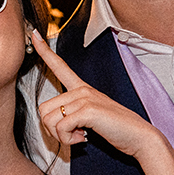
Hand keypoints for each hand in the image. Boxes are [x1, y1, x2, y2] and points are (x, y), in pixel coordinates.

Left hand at [31, 32, 166, 159]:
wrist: (138, 136)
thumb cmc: (116, 129)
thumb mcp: (91, 117)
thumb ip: (73, 114)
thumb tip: (54, 123)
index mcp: (82, 88)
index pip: (60, 66)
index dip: (44, 51)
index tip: (35, 34)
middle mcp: (82, 90)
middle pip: (44, 109)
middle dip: (52, 129)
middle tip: (72, 134)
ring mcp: (85, 98)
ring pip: (50, 120)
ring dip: (61, 136)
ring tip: (79, 136)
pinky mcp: (88, 110)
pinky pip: (61, 127)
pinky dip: (68, 139)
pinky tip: (84, 138)